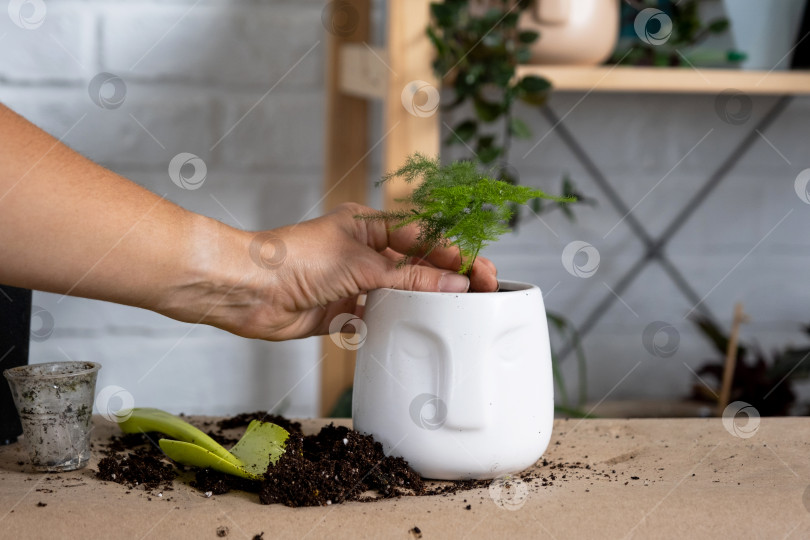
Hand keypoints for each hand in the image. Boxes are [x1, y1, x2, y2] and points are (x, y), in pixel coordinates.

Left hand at [163, 203, 497, 340]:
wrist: (247, 290)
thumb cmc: (295, 259)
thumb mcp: (362, 264)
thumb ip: (410, 277)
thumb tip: (454, 283)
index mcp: (368, 226)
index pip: (421, 238)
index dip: (450, 253)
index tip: (476, 270)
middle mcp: (362, 253)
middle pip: (414, 265)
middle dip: (445, 277)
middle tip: (480, 290)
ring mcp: (351, 283)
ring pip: (398, 292)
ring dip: (422, 301)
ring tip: (456, 313)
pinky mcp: (339, 311)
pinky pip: (376, 318)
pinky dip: (393, 324)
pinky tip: (413, 330)